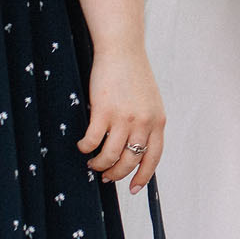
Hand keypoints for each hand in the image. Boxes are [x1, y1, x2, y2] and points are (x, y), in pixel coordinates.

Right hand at [79, 47, 166, 190]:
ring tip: (92, 162)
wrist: (122, 50)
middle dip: (116, 173)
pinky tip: (82, 145)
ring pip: (110, 156)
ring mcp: (124, 118)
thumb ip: (147, 124)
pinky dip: (85, 147)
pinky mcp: (103, 111)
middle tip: (105, 175)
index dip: (142, 176)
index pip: (153, 158)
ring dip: (99, 164)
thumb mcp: (149, 102)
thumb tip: (134, 149)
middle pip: (130, 161)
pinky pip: (92, 141)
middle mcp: (143, 123)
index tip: (133, 189)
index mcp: (157, 121)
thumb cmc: (133, 74)